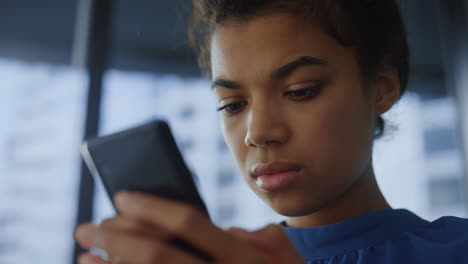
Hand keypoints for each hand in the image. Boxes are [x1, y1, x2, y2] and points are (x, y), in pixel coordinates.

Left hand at [74, 191, 303, 263]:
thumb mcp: (287, 257)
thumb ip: (262, 238)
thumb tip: (231, 232)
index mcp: (242, 257)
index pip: (189, 223)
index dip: (153, 207)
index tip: (121, 196)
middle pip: (158, 255)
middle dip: (117, 238)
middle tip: (86, 227)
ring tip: (84, 255)